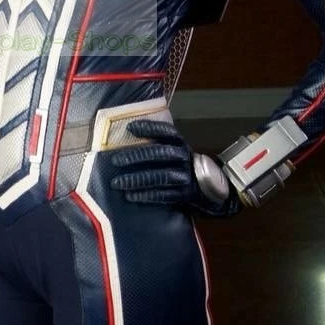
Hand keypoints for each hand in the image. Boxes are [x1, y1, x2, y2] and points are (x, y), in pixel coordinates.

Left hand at [110, 119, 240, 217]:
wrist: (209, 188)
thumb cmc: (181, 165)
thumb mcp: (175, 149)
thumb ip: (157, 142)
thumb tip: (126, 132)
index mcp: (181, 144)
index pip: (166, 132)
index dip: (149, 128)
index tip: (130, 128)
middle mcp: (184, 158)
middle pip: (160, 154)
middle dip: (137, 156)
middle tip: (115, 160)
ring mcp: (186, 177)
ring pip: (160, 176)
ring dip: (137, 179)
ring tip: (118, 183)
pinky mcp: (185, 194)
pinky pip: (164, 195)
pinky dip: (146, 195)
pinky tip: (131, 196)